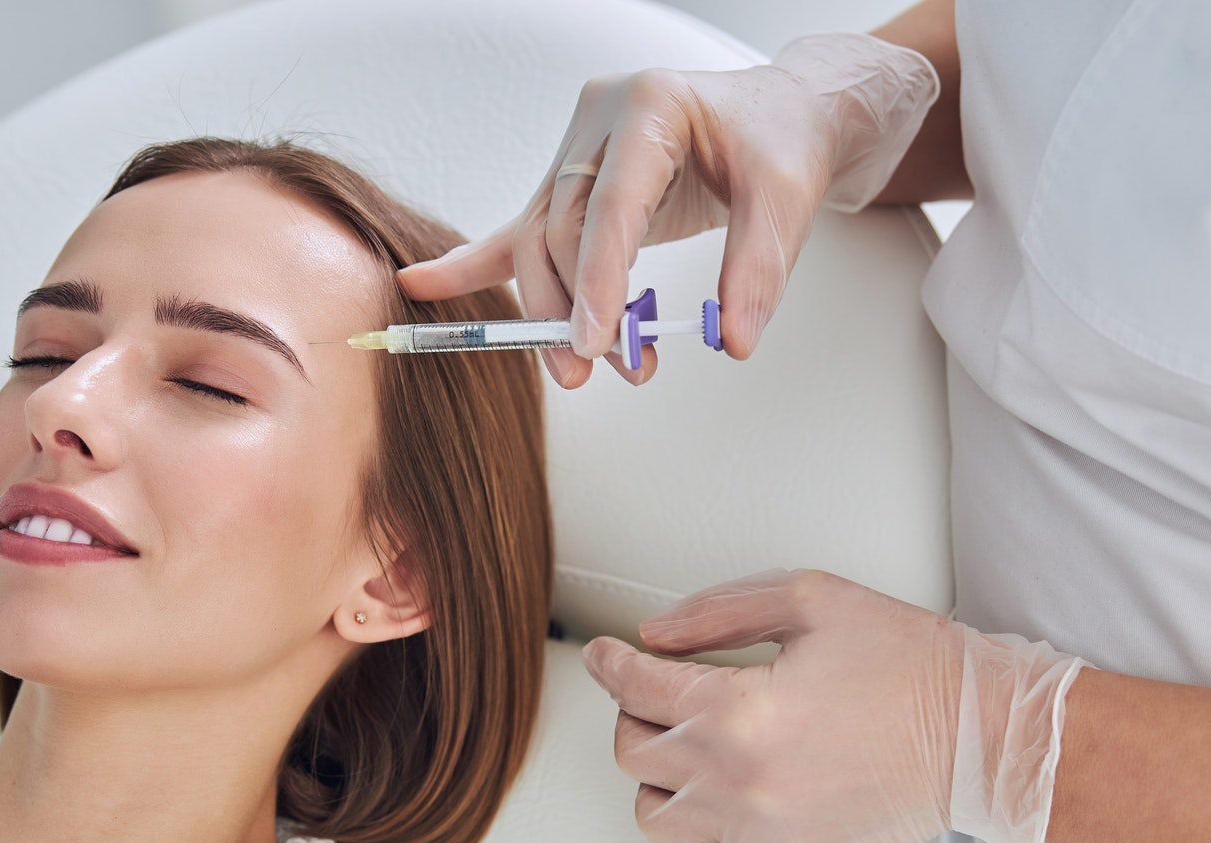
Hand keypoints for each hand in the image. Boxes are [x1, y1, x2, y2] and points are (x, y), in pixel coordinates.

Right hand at [395, 33, 938, 389]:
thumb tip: (732, 341)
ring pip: (538, 241)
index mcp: (650, 107)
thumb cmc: (778, 142)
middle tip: (611, 368)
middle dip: (578, 309)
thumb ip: (758, 269)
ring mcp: (577, 151)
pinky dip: (472, 265)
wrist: (778, 117)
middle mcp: (601, 124)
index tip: (594, 339)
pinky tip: (423, 287)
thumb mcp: (788, 198)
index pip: (611, 204)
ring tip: (589, 367)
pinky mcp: (571, 184)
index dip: (598, 277)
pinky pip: (517, 229)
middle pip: (561, 229)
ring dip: (555, 313)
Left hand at [579, 569, 1086, 842]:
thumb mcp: (812, 601)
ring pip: (653, 818)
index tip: (602, 653)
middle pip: (633, 754)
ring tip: (689, 754)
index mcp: (739, 708)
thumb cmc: (909, 663)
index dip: (607, 662)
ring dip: (657, 781)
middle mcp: (736, 779)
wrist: (979, 739)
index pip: (634, 686)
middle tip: (658, 695)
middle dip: (634, 714)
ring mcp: (756, 833)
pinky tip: (704, 822)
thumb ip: (720, 611)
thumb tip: (653, 635)